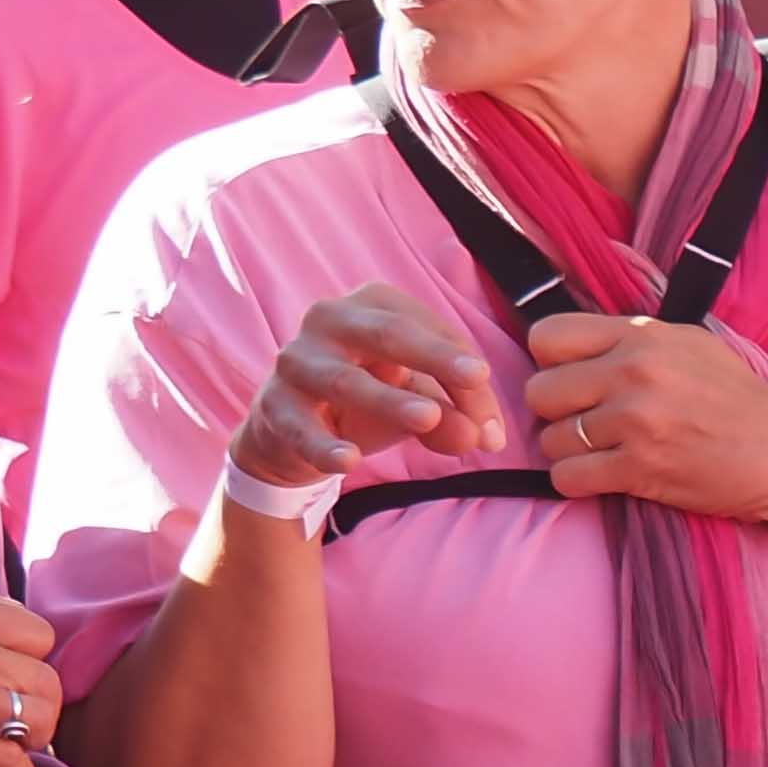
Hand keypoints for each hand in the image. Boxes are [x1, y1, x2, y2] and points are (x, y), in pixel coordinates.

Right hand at [239, 286, 504, 492]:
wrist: (292, 432)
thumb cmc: (368, 397)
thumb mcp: (418, 402)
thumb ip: (454, 416)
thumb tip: (486, 439)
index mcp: (375, 306)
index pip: (432, 333)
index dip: (467, 376)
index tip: (493, 427)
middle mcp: (330, 320)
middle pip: (387, 333)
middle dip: (434, 355)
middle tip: (476, 376)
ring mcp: (296, 360)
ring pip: (344, 379)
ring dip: (387, 399)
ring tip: (428, 418)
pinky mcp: (274, 406)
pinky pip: (300, 426)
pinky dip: (323, 444)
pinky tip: (348, 461)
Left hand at [521, 310, 767, 547]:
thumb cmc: (744, 407)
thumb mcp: (694, 348)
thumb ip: (635, 341)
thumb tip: (577, 345)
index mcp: (645, 336)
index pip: (547, 336)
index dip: (551, 364)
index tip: (575, 383)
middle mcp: (636, 371)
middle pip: (539, 391)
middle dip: (558, 414)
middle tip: (590, 425)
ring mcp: (637, 419)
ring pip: (551, 439)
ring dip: (570, 453)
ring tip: (606, 454)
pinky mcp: (640, 467)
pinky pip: (568, 477)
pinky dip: (580, 483)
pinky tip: (608, 479)